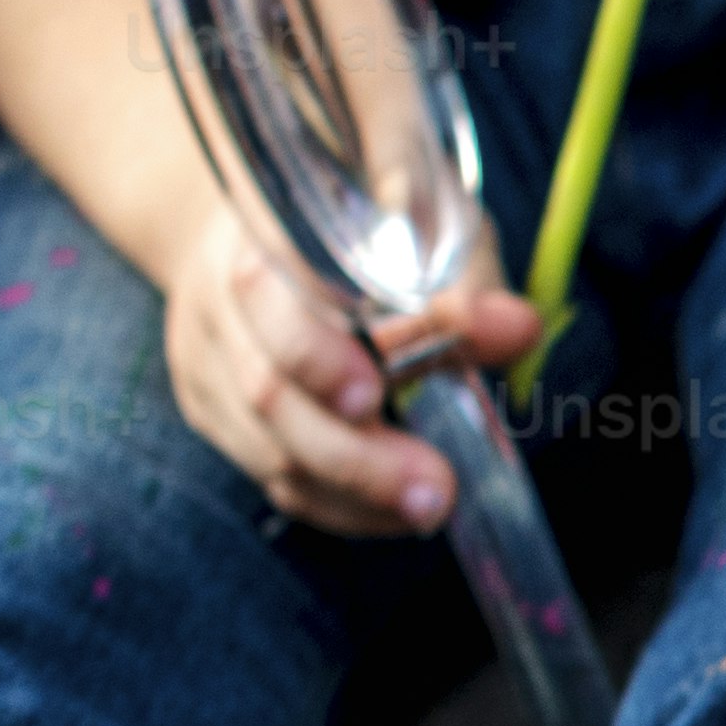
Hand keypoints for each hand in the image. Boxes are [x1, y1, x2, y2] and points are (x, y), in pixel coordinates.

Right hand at [154, 203, 539, 543]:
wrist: (262, 218)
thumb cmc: (361, 212)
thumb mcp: (422, 213)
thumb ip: (464, 273)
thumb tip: (518, 328)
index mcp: (258, 230)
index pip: (265, 293)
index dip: (314, 352)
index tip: (375, 394)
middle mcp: (217, 299)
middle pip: (267, 391)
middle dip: (354, 455)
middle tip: (437, 489)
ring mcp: (207, 362)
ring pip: (269, 450)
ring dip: (357, 493)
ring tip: (432, 507)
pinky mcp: (216, 412)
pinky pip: (275, 477)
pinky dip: (342, 505)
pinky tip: (395, 513)